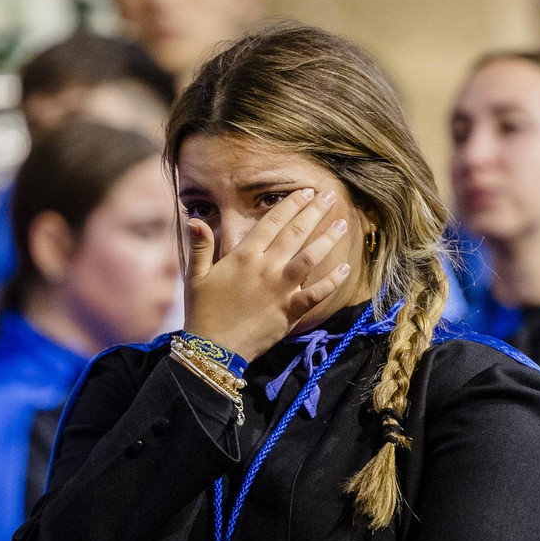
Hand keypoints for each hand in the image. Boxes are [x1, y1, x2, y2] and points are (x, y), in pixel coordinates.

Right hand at [183, 187, 351, 362]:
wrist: (213, 349)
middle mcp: (265, 268)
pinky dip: (332, 280)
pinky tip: (345, 268)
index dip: (291, 204)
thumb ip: (200, 246)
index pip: (272, 222)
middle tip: (328, 196)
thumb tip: (194, 219)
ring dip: (327, 239)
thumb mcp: (195, 276)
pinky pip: (317, 292)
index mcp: (244, 256)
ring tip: (341, 223)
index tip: (305, 192)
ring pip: (310, 257)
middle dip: (314, 211)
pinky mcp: (290, 310)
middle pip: (295, 232)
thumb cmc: (202, 312)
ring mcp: (280, 289)